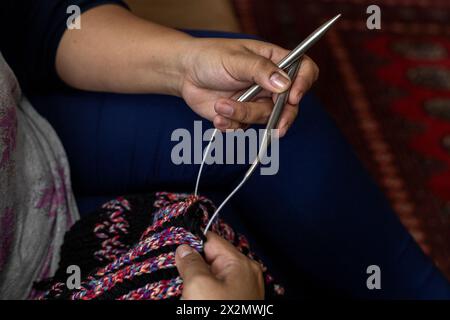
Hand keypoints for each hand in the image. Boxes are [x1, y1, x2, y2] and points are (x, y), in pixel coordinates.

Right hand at [175, 232, 263, 299]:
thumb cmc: (220, 313)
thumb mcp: (199, 285)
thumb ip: (190, 263)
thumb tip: (184, 249)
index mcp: (241, 263)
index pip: (212, 240)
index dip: (191, 241)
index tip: (173, 245)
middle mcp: (246, 274)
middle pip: (213, 258)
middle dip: (194, 262)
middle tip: (174, 268)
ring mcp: (243, 290)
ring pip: (214, 275)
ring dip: (197, 278)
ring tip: (182, 283)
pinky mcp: (237, 301)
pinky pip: (218, 288)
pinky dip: (205, 290)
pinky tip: (193, 295)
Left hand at [181, 38, 318, 136]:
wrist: (185, 73)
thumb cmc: (210, 57)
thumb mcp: (236, 59)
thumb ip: (260, 70)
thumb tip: (285, 84)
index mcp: (274, 62)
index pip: (303, 70)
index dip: (303, 83)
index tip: (293, 97)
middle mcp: (270, 84)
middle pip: (289, 104)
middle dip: (280, 117)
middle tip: (276, 128)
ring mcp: (257, 101)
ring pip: (264, 119)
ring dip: (242, 116)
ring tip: (220, 106)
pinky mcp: (243, 117)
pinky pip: (245, 129)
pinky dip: (231, 126)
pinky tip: (217, 116)